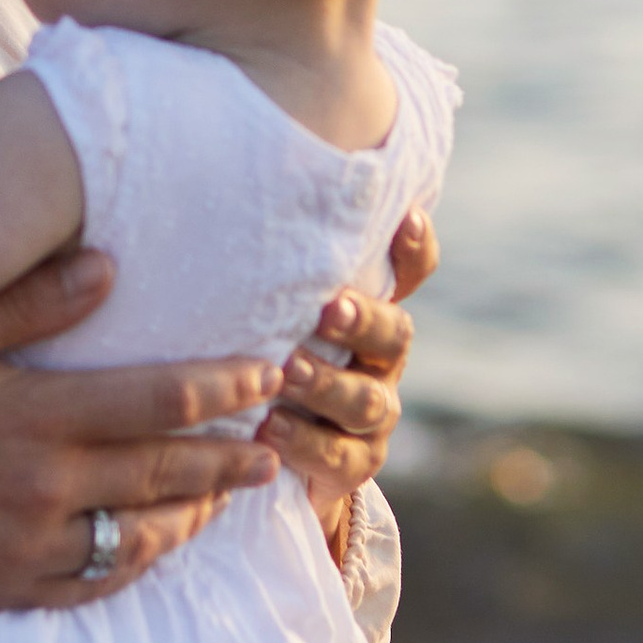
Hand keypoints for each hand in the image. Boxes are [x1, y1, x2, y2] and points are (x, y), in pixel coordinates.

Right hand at [0, 243, 284, 612]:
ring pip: (138, 537)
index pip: (157, 401)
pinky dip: (134, 566)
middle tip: (276, 448)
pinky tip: (151, 549)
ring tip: (225, 497)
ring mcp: (22, 549)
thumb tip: (107, 269)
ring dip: (192, 516)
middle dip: (229, 458)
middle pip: (165, 472)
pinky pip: (91, 587)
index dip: (223, 388)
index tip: (265, 373)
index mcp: (30, 416)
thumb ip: (21, 303)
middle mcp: (39, 488)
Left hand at [259, 207, 435, 557]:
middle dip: (361, 320)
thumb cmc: (261, 347)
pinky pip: (340, 455)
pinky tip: (270, 428)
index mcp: (369, 308)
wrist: (267, 446)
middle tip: (327, 309)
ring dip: (326, 384)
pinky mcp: (355, 462)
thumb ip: (268, 263)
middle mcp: (380, 357)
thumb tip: (228, 181)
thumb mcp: (266, 303)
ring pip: (367, 398)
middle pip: (393, 333)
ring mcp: (373, 412)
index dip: (414, 248)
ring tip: (286, 372)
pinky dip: (305, 442)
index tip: (406, 219)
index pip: (411, 271)